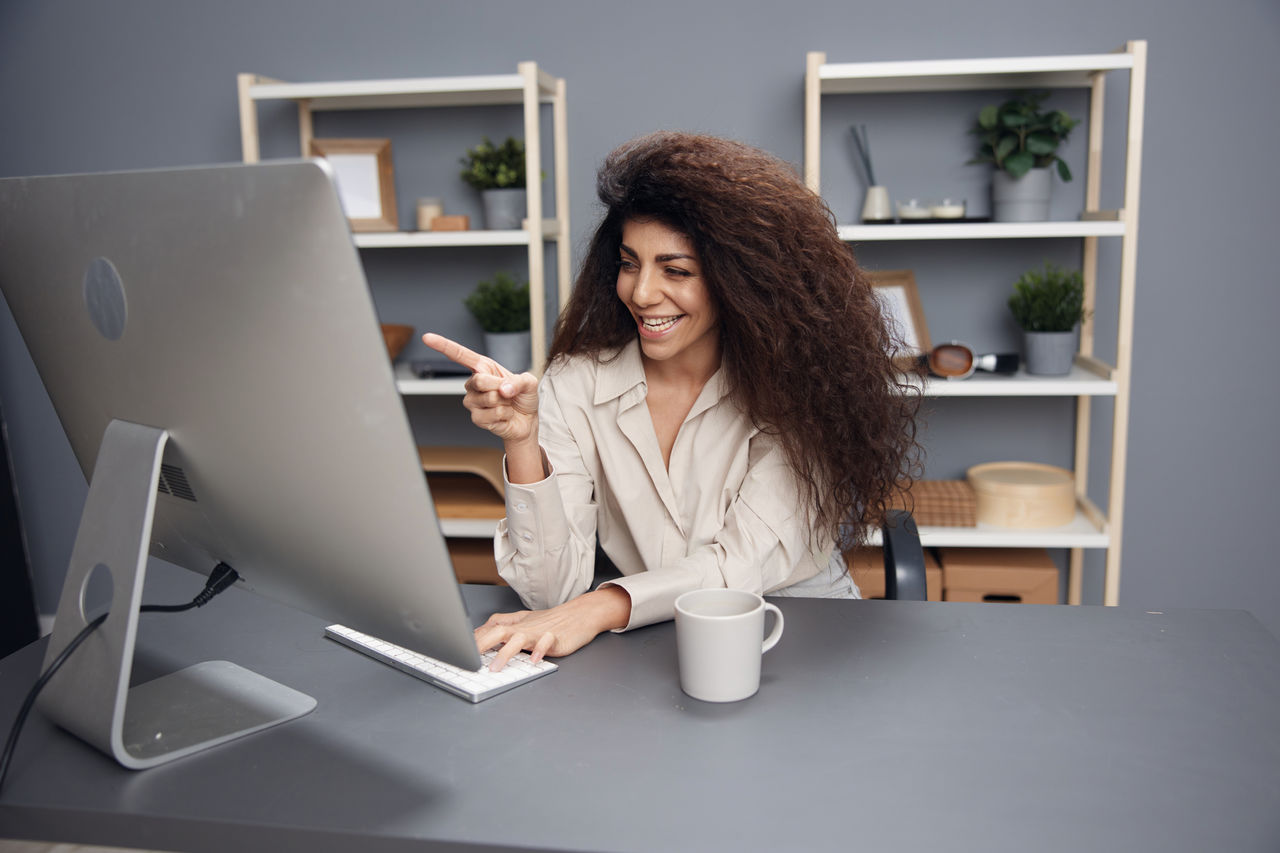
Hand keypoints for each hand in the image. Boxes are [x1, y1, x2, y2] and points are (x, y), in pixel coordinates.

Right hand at [422, 332, 539, 445]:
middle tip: (508, 392)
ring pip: (488, 399)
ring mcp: (472, 401)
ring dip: (504, 403)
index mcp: (484, 367)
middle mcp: (474, 383)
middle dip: (499, 387)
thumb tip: (503, 389)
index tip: (427, 337)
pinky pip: (490, 415)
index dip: (443, 345)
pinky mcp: (476, 418)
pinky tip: (504, 416)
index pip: (460, 355)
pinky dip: (504, 416)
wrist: (526, 420)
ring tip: (506, 404)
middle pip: (479, 380)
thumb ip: (519, 382)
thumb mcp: (529, 383)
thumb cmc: (523, 397)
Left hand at [475, 587, 631, 670]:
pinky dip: (539, 652)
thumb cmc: (552, 620)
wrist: (580, 614)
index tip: (458, 651)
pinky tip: (533, 662)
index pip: (488, 630)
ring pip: (518, 639)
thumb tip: (483, 628)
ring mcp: (538, 632)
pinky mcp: (554, 638)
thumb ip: (504, 623)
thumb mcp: (524, 620)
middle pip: (498, 632)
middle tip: (467, 660)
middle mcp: (523, 627)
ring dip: (505, 654)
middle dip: (481, 645)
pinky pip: (545, 644)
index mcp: (515, 624)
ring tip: (495, 668)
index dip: (473, 640)